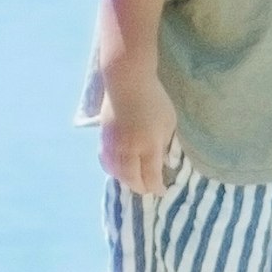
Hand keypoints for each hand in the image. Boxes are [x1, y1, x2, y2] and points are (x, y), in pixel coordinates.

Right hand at [97, 67, 179, 200]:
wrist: (126, 82)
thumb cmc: (153, 99)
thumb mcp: (168, 122)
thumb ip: (165, 143)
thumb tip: (161, 160)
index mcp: (148, 146)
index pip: (150, 176)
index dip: (157, 187)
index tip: (162, 190)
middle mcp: (128, 151)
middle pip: (131, 179)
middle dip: (141, 187)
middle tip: (149, 188)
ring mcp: (113, 145)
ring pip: (116, 173)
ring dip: (126, 180)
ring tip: (135, 181)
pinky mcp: (103, 139)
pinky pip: (106, 162)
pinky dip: (114, 170)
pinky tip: (119, 169)